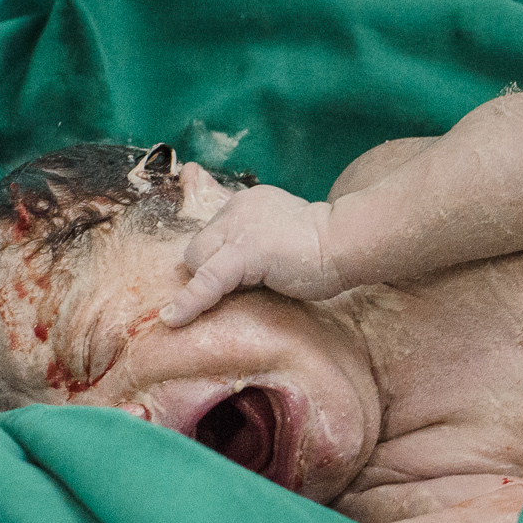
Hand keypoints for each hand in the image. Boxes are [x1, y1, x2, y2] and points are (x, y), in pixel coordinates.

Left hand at [160, 185, 342, 326]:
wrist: (350, 241)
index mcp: (248, 204)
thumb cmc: (330, 249)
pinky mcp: (243, 252)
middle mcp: (237, 209)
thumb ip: (263, 247)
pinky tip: (173, 319)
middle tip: (246, 290)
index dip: (220, 262)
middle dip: (211, 272)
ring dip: (207, 286)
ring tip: (231, 301)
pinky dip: (189, 301)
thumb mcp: (288, 238)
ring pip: (197, 261)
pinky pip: (206, 279)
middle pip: (199, 246)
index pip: (214, 234)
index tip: (236, 282)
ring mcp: (238, 228)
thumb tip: (246, 277)